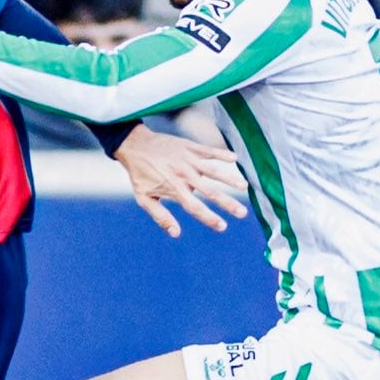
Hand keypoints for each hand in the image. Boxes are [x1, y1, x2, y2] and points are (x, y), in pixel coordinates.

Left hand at [113, 124, 249, 236]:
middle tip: (243, 213)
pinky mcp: (190, 147)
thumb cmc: (140, 174)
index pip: (195, 207)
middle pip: (210, 191)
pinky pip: (209, 151)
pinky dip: (222, 154)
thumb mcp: (144, 198)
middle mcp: (184, 175)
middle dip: (228, 203)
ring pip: (213, 170)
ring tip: (244, 186)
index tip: (223, 226)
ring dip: (230, 178)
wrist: (135, 145)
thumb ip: (160, 216)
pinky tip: (235, 158)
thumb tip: (176, 234)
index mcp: (174, 189)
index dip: (209, 218)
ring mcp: (188, 160)